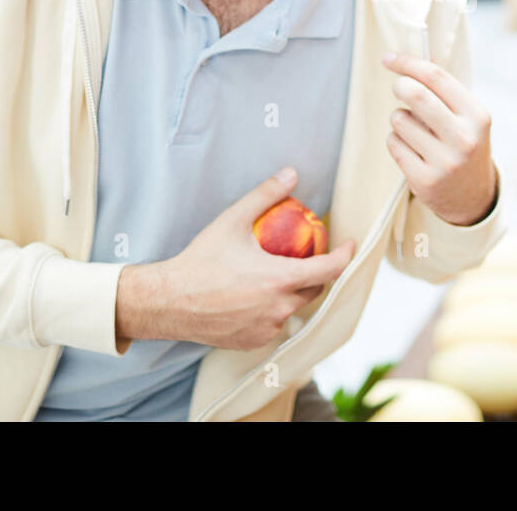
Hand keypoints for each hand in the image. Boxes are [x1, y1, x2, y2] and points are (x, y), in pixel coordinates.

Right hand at [115, 169, 354, 349]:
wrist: (167, 301)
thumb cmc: (200, 261)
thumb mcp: (231, 221)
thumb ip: (264, 195)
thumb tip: (291, 174)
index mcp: (280, 280)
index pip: (330, 270)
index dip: (345, 256)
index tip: (348, 245)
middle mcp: (279, 308)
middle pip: (314, 290)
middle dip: (316, 274)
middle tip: (304, 257)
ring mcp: (267, 328)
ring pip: (293, 308)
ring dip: (292, 292)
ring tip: (276, 275)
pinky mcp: (253, 342)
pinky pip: (274, 324)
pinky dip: (272, 310)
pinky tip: (256, 297)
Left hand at [382, 52, 495, 226]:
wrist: (472, 196)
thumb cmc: (464, 144)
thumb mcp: (466, 116)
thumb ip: (444, 88)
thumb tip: (419, 54)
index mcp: (477, 115)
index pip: (436, 77)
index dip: (408, 63)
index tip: (389, 58)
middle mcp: (464, 138)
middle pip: (415, 95)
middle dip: (400, 86)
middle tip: (399, 88)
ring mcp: (445, 162)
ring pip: (399, 120)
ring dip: (399, 119)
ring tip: (414, 129)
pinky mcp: (425, 180)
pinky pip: (393, 144)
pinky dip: (396, 140)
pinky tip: (411, 149)